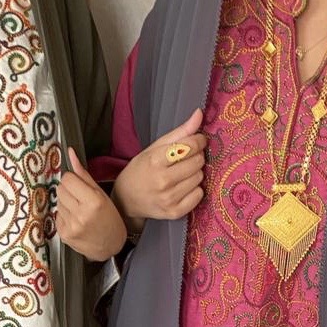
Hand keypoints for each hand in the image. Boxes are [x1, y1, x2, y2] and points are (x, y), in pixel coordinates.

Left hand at [56, 148, 128, 262]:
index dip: (72, 179)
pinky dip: (64, 215)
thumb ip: (83, 174)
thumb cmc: (109, 218)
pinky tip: (76, 221)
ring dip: (66, 203)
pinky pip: (57, 215)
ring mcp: (71, 226)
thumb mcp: (101, 194)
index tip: (79, 185)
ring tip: (79, 211)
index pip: (67, 178)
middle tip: (80, 199)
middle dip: (68, 190)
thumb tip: (70, 153)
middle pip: (60, 189)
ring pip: (58, 201)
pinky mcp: (64, 235)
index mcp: (93, 202)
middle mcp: (80, 215)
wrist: (110, 246)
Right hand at [112, 108, 206, 231]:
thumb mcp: (155, 148)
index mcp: (155, 160)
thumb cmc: (142, 170)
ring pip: (199, 178)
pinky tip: (183, 188)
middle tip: (186, 160)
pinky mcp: (174, 212)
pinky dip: (195, 190)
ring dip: (195, 174)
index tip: (196, 141)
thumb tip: (200, 113)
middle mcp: (163, 181)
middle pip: (198, 162)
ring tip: (182, 175)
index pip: (190, 146)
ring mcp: (169, 199)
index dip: (198, 141)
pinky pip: (198, 195)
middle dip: (196, 157)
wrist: (126, 200)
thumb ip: (180, 131)